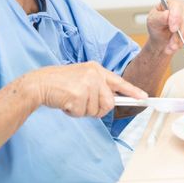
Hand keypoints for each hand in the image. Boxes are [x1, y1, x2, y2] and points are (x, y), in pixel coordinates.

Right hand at [31, 61, 147, 117]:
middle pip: (109, 103)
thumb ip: (97, 86)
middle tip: (83, 104)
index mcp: (96, 69)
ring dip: (83, 111)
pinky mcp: (78, 94)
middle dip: (98, 109)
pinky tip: (66, 103)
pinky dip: (73, 113)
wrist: (39, 83)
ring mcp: (87, 83)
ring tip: (71, 100)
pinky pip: (82, 113)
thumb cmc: (60, 83)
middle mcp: (94, 74)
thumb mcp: (82, 78)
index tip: (144, 97)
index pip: (119, 82)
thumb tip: (111, 101)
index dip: (133, 91)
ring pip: (96, 110)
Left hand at [147, 0, 183, 54]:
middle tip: (171, 45)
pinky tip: (179, 45)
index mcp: (170, 2)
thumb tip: (166, 14)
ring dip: (181, 40)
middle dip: (178, 35)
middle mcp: (182, 6)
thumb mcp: (152, 22)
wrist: (162, 38)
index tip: (173, 29)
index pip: (176, 6)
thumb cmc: (157, 27)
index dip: (176, 18)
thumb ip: (159, 18)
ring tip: (172, 47)